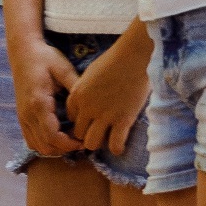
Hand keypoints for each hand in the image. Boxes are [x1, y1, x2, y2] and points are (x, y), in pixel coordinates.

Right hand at [13, 39, 81, 157]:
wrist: (23, 51)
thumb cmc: (44, 58)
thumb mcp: (63, 68)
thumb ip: (76, 87)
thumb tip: (92, 105)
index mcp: (39, 103)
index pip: (53, 136)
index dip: (69, 144)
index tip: (84, 141)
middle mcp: (27, 114)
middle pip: (45, 146)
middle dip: (64, 149)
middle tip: (81, 142)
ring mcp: (22, 117)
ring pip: (37, 146)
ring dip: (54, 148)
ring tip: (71, 140)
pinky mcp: (21, 117)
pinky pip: (31, 140)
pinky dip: (44, 143)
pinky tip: (58, 136)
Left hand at [65, 39, 149, 155]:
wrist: (134, 56)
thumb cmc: (115, 59)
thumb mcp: (91, 72)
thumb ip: (86, 88)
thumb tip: (88, 99)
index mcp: (78, 94)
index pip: (71, 117)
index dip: (80, 120)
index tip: (90, 120)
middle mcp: (87, 107)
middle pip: (79, 133)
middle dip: (87, 134)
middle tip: (99, 132)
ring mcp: (104, 115)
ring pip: (92, 143)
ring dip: (99, 143)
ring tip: (108, 139)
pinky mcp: (123, 120)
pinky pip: (115, 145)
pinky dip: (117, 148)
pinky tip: (120, 145)